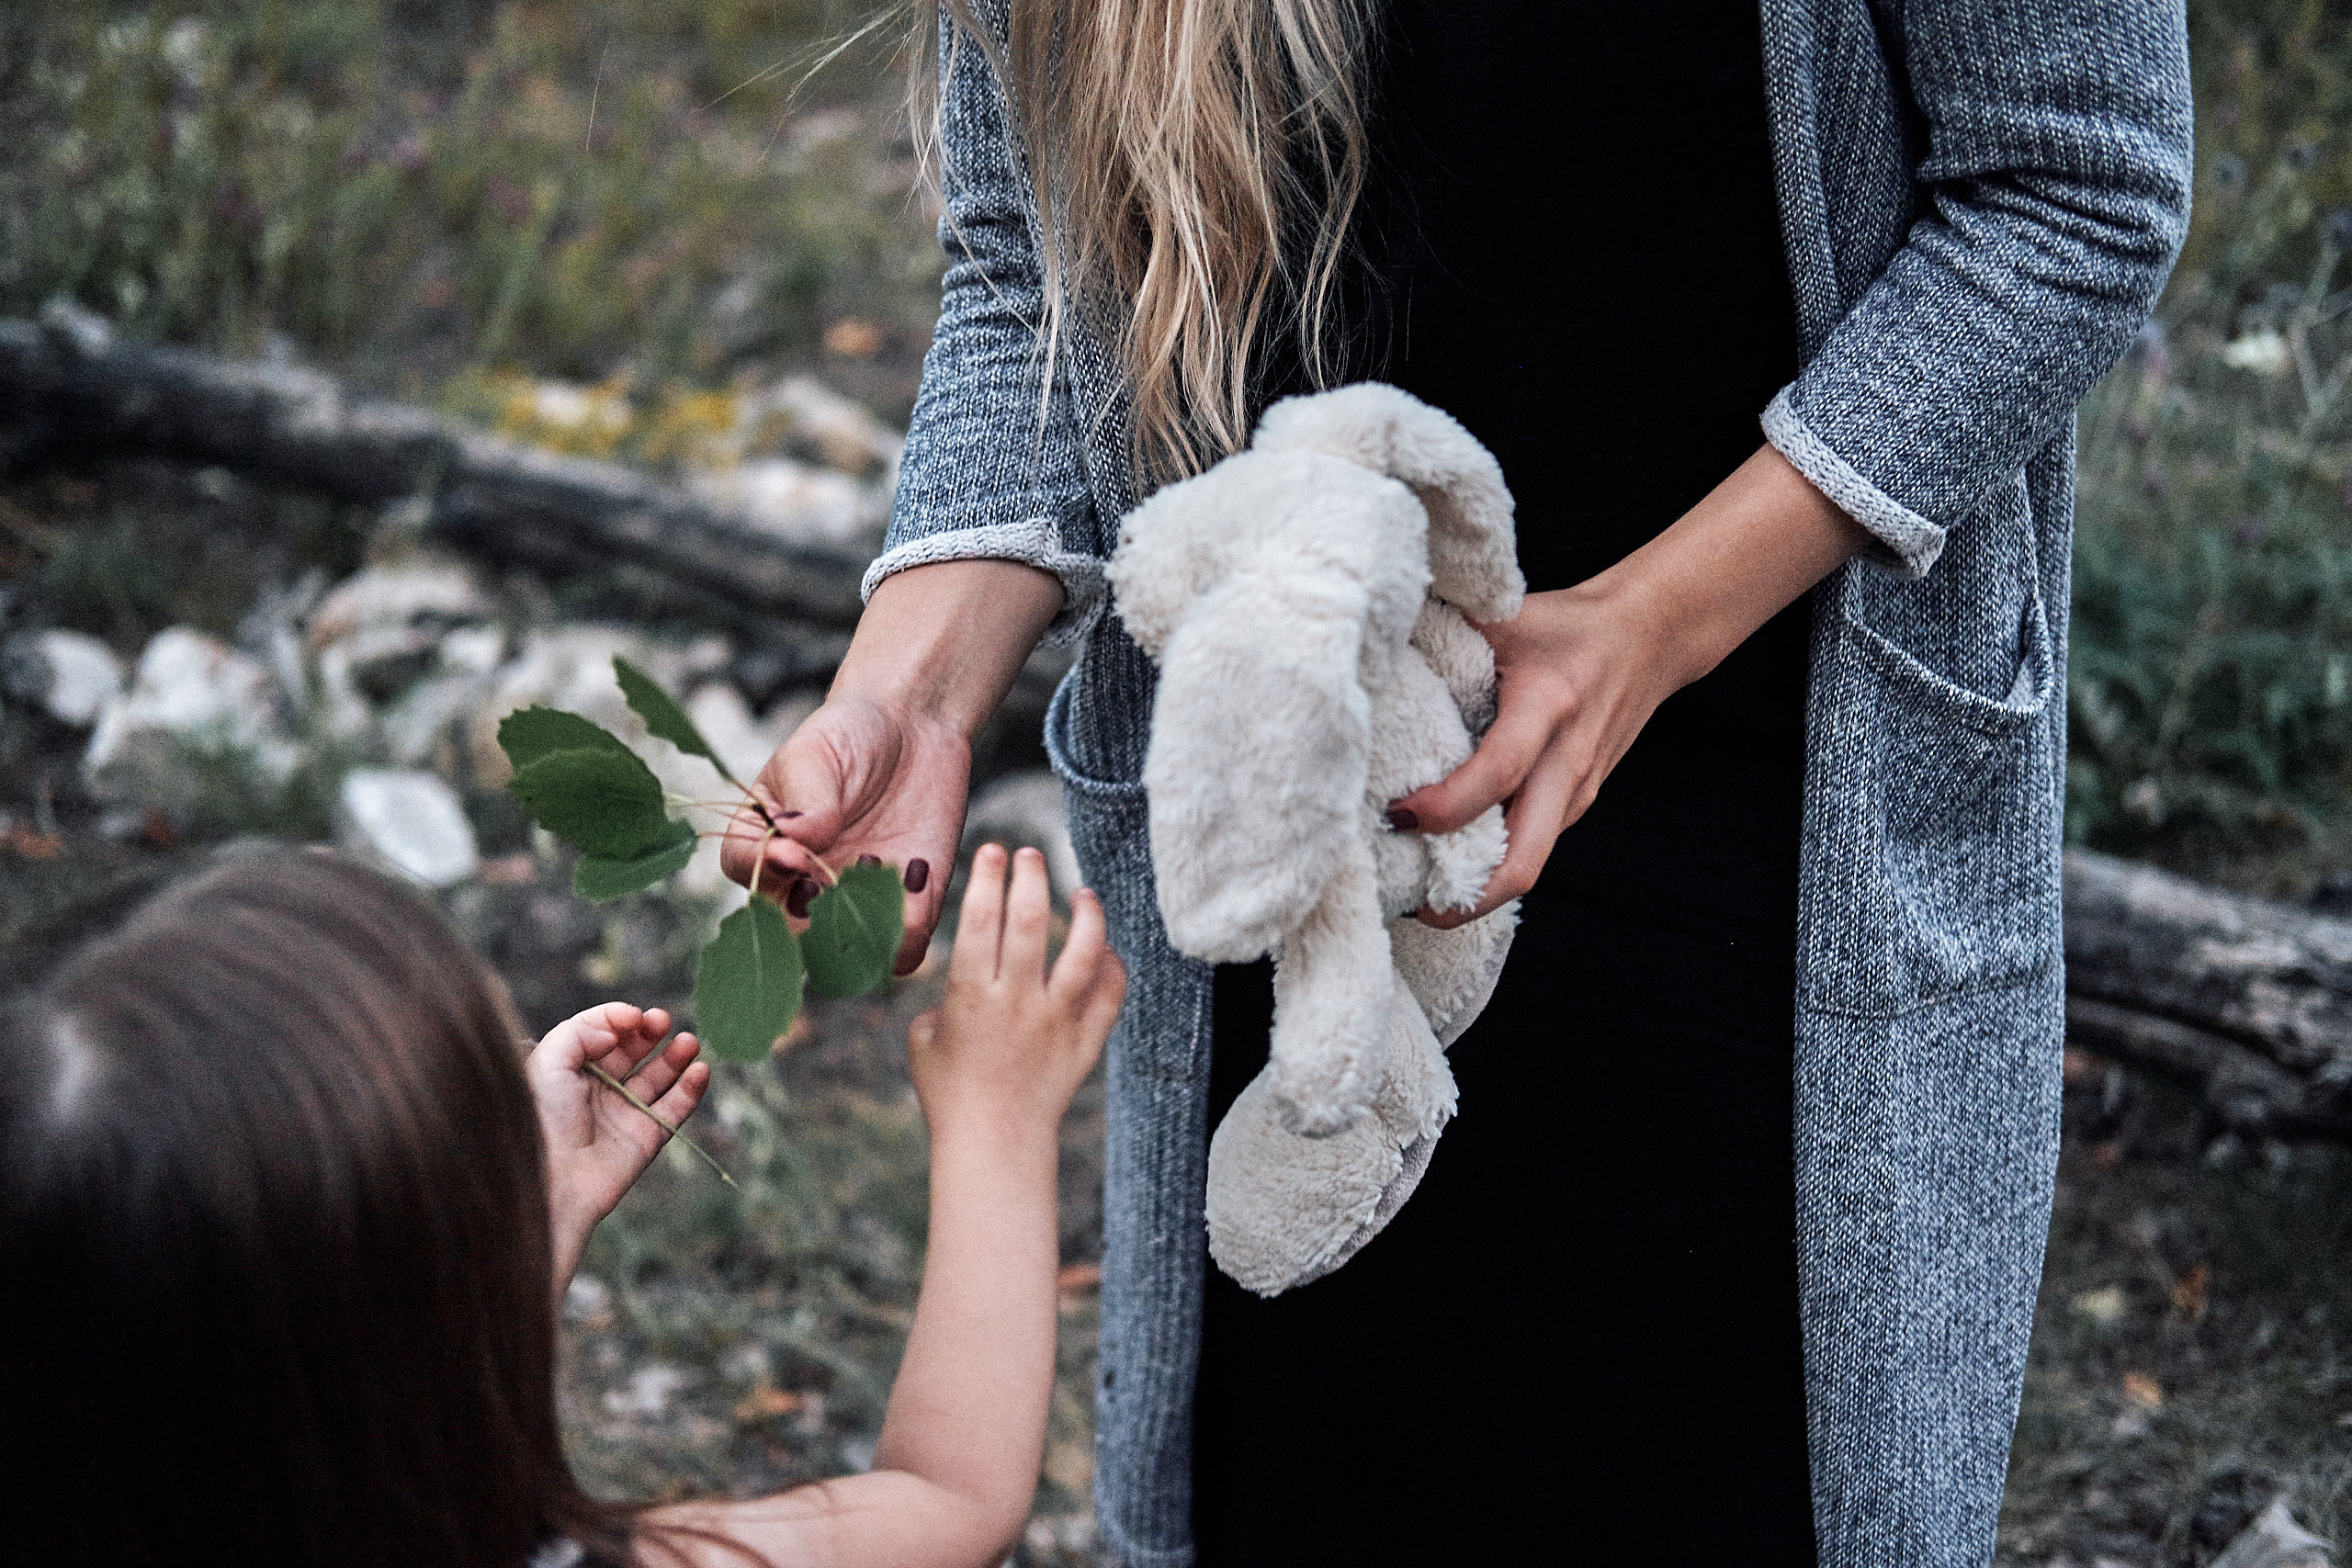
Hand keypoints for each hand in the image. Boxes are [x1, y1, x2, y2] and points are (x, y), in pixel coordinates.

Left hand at [529, 1003, 709, 1295]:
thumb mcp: (548, 1061)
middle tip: (663, 1023)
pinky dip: (692, 1088)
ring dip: (677, 1056)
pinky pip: (676, 1108)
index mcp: (570, 1070)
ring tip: (688, 1042)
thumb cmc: (541, 1119)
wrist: (551, 1181)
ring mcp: (624, 1114)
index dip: (619, 1020)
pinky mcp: (647, 1138)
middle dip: (650, 1033)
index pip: (601, 1033)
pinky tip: (700, 1070)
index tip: (635, 1018)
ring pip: (659, 1077)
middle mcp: (598, 1090)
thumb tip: (617, 1031)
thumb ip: (581, 1031)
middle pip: (633, 1051)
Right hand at [719, 694, 969, 974]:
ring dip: (865, 931)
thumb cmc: (849, 735)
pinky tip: (919, 872)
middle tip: (840, 882)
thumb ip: (805, 799)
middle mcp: (800, 883)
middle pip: (789, 931)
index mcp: (762, 839)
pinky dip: (910, 928)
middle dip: (813, 919)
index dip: (765, 869)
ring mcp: (852, 902)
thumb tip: (794, 840)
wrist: (915, 729)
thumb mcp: (816, 755)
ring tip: (885, 873)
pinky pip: (903, 945)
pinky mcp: (904, 907)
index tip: (794, 854)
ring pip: (847, 954)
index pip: (745, 868)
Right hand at [909, 844, 1124, 1143]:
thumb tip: (965, 984)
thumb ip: (941, 1002)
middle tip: (1029, 854)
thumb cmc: (950, 1095)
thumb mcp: (924, 1042)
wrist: (994, 1144)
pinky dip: (1113, 967)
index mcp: (971, 996)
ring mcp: (1057, 1021)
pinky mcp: (1085, 1042)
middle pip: (1030, 922)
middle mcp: (1017, 1002)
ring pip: (1084, 952)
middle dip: (1030, 877)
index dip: (987, 879)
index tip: (992, 850)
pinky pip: (1110, 995)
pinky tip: (1107, 950)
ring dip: (1087, 914)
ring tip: (1083, 892)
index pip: (981, 921)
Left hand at [1389, 443, 1867, 925]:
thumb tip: (1373, 648)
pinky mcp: (1579, 802)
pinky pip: (1533, 845)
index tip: (1397, 817)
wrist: (1650, 637)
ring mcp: (1578, 790)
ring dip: (1477, 889)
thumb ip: (1448, 633)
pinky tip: (1452, 856)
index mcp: (1548, 707)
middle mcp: (1567, 761)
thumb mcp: (1509, 617)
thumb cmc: (1566, 626)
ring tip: (1418, 889)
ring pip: (1529, 863)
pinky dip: (1493, 862)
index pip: (1498, 773)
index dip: (1447, 806)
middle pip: (1524, 860)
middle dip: (1467, 897)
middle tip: (1411, 903)